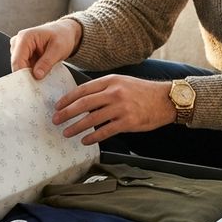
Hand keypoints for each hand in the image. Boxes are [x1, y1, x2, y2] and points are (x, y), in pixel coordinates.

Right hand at [10, 19, 82, 78]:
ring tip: (43, 76)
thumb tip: (36, 75)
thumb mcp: (58, 49)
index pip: (17, 60)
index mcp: (25, 37)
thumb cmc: (62, 36)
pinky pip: (24, 66)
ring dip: (30, 74)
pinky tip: (41, 74)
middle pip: (17, 65)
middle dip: (27, 75)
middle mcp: (18, 42)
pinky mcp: (23, 54)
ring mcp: (19, 48)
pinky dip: (32, 72)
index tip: (32, 85)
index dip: (23, 74)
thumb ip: (47, 62)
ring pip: (20, 67)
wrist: (65, 32)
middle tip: (39, 84)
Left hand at [53, 75, 175, 144]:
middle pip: (83, 104)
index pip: (83, 89)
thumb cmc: (143, 92)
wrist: (166, 100)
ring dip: (76, 127)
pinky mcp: (127, 122)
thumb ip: (104, 88)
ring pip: (92, 119)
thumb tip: (84, 98)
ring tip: (67, 132)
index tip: (58, 106)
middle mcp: (114, 93)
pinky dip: (93, 137)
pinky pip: (105, 131)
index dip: (68, 99)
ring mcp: (121, 108)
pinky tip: (85, 140)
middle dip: (66, 113)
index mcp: (111, 81)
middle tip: (56, 120)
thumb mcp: (122, 82)